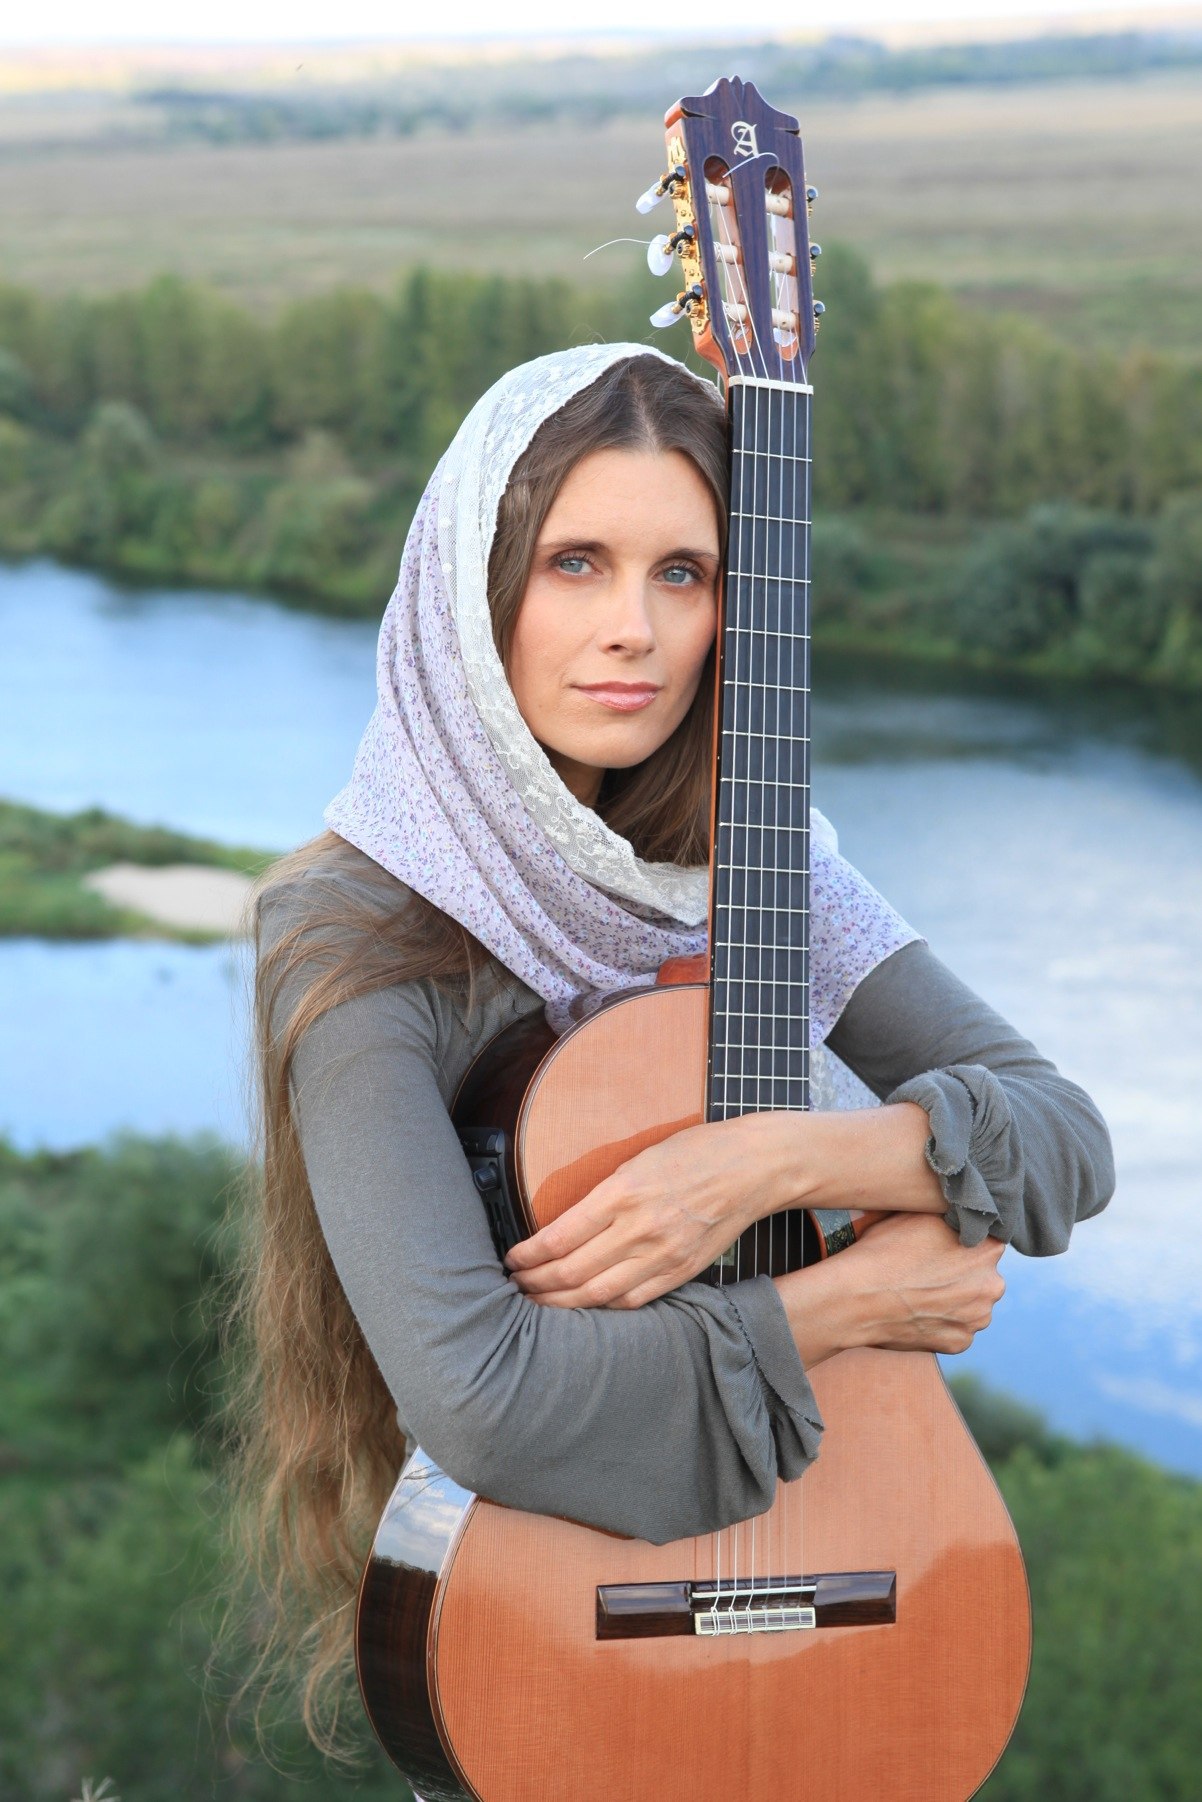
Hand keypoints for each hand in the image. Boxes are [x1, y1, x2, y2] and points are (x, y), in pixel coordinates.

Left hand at [504, 1116, 781, 1309]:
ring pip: (598, 1294)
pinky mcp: (682, 1272)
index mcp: (623, 1192)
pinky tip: (584, 1308)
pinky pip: (633, 1301)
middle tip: (515, 1286)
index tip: (511, 1260)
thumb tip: (562, 1226)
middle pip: (572, 1271)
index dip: (528, 1256)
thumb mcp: (638, 1159)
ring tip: (539, 1302)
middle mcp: (640, 1228)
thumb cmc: (694, 1152)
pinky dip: (602, 1309)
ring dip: (562, 1302)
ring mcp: (663, 1254)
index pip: (559, 1237)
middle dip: (536, 1283)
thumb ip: (603, 1194)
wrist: (753, 1167)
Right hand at [776, 1212, 1005, 1366]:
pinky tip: (918, 1311)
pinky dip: (942, 1322)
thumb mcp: (918, 1215)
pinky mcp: (960, 1343)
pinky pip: (956, 1329)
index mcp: (989, 1248)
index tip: (943, 1245)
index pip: (986, 1240)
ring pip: (971, 1304)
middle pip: (983, 1275)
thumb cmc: (883, 1250)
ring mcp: (977, 1318)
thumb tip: (959, 1210)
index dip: (964, 1241)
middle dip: (963, 1273)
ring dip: (955, 1299)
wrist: (857, 1297)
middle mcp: (992, 1285)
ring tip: (920, 1292)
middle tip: (928, 1270)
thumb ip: (950, 1215)